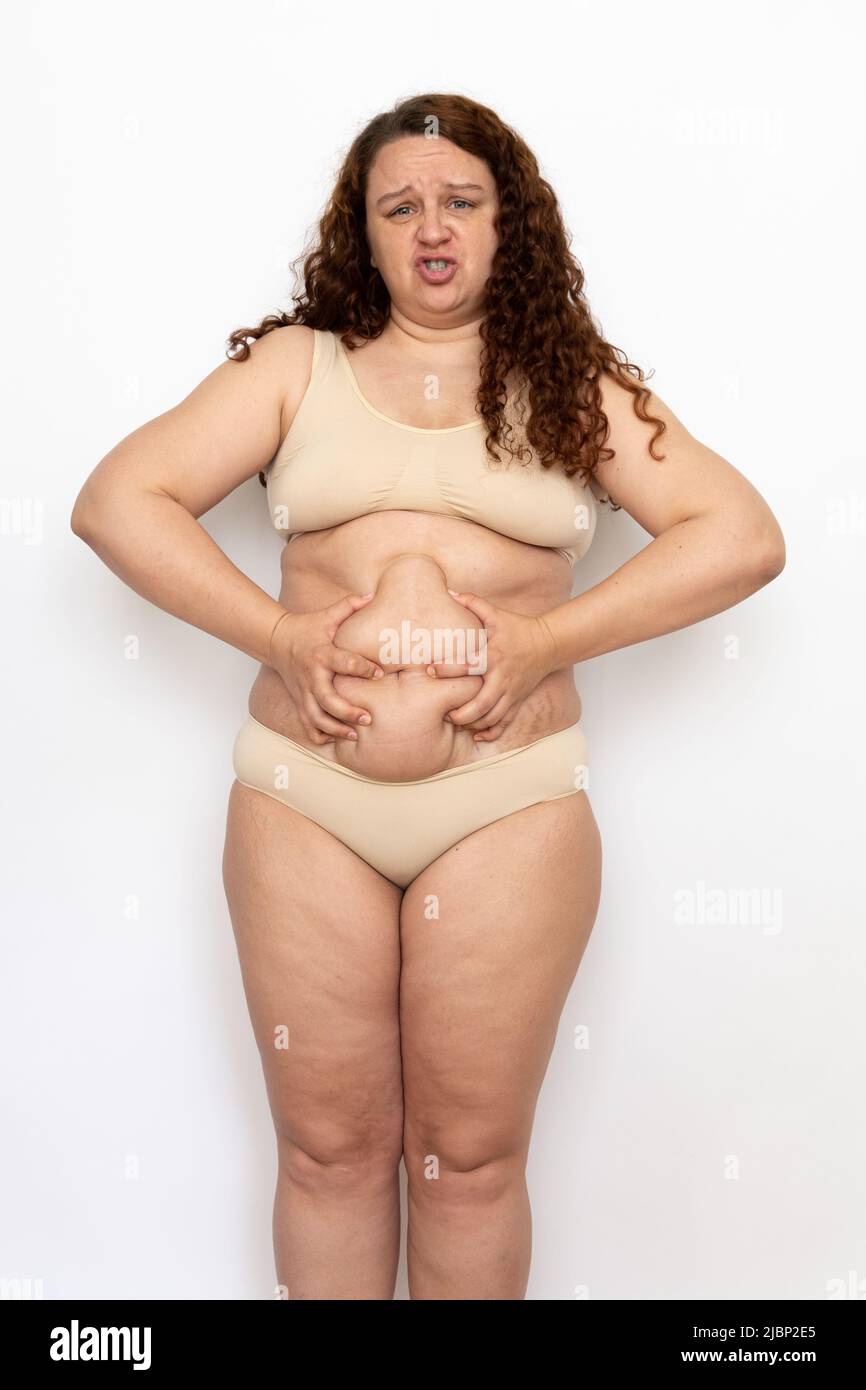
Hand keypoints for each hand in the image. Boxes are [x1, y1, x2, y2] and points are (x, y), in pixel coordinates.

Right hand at [270, 594, 383, 744]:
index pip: (344, 662)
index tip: (380, 673)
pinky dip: (317, 734)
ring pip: (317, 717)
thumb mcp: (327, 616)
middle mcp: (312, 676)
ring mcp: (303, 691)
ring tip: (354, 736)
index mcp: (322, 654)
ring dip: (335, 729)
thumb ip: (349, 606)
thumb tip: (371, 595)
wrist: (276, 641)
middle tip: (368, 718)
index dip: (362, 668)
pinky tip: (331, 742)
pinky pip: (306, 723)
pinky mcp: (299, 700)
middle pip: (328, 700)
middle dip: (347, 711)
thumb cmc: (307, 628)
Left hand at [427, 589, 560, 741]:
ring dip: (473, 724)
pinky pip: (505, 722)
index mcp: (493, 655)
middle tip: (444, 713)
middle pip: (481, 703)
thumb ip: (473, 602)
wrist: (549, 644)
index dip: (446, 669)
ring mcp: (511, 692)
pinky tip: (478, 737)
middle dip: (461, 713)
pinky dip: (491, 733)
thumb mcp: (496, 613)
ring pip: (491, 717)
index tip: (428, 671)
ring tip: (456, 723)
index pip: (468, 665)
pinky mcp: (517, 700)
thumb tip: (450, 591)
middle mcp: (502, 677)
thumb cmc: (518, 628)